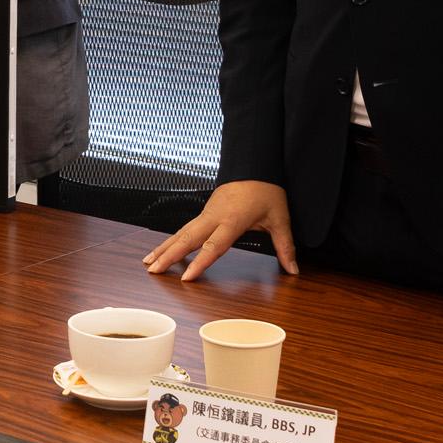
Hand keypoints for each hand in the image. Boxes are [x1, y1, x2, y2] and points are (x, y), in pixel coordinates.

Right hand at [143, 180, 294, 280]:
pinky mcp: (205, 212)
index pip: (214, 245)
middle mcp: (215, 216)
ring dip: (164, 248)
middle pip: (188, 238)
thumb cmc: (266, 190)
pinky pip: (184, 228)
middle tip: (153, 271)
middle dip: (169, 256)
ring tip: (148, 263)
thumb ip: (285, 246)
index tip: (186, 278)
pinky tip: (162, 250)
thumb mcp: (280, 218)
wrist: (255, 164)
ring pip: (181, 233)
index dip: (200, 262)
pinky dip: (171, 240)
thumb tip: (293, 269)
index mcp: (233, 219)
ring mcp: (207, 213)